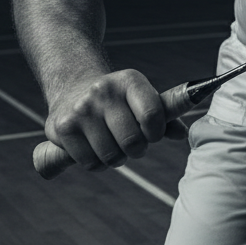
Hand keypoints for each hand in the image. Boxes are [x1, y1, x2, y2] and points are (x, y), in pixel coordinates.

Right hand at [43, 68, 188, 171]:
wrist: (73, 90)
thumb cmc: (119, 101)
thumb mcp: (143, 98)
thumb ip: (166, 115)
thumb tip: (183, 134)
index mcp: (130, 80)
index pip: (152, 115)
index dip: (156, 133)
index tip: (152, 134)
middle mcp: (103, 90)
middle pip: (132, 142)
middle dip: (137, 149)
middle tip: (131, 142)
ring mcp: (81, 109)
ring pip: (111, 156)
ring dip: (116, 158)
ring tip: (111, 143)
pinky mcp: (62, 128)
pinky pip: (90, 163)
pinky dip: (96, 163)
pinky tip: (93, 147)